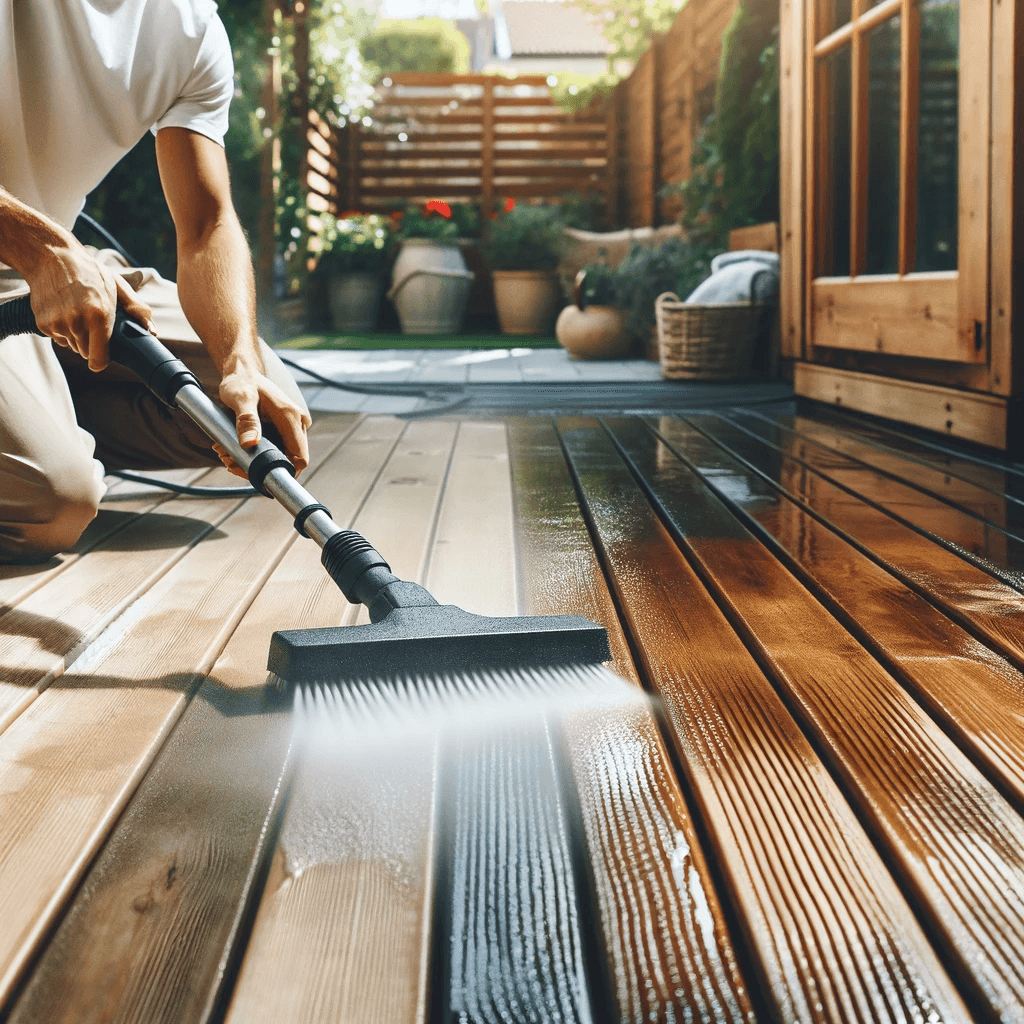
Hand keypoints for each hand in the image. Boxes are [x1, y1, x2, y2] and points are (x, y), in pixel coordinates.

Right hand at [26, 243, 153, 370]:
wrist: (52, 257)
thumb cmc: (90, 272)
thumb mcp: (118, 286)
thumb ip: (137, 310)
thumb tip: (152, 331)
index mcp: (98, 316)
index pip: (98, 359)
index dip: (101, 360)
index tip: (103, 357)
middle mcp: (76, 322)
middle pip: (86, 353)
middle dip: (91, 342)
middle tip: (91, 320)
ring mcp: (58, 323)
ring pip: (72, 345)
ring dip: (76, 335)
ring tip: (77, 312)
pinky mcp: (43, 323)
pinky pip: (58, 338)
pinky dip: (62, 329)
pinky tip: (64, 311)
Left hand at [214, 370, 311, 479]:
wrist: (243, 371)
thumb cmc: (242, 381)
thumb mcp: (241, 398)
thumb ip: (246, 421)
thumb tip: (250, 445)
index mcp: (291, 417)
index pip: (300, 458)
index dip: (284, 472)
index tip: (257, 476)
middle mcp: (296, 424)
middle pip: (287, 460)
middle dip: (259, 467)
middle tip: (230, 462)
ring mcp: (290, 427)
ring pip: (277, 456)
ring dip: (253, 461)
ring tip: (225, 453)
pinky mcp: (282, 429)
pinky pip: (272, 449)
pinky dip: (253, 453)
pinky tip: (232, 449)